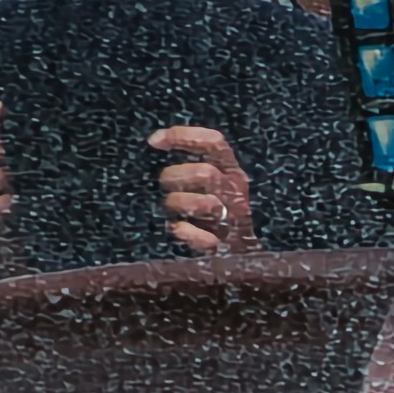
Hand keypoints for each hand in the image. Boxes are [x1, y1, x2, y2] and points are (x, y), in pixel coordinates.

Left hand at [149, 123, 252, 254]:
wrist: (239, 255)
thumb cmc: (213, 212)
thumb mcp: (210, 181)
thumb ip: (192, 162)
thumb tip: (155, 141)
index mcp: (231, 170)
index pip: (214, 142)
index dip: (183, 136)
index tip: (154, 141)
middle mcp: (234, 190)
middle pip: (206, 173)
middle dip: (175, 177)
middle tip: (164, 186)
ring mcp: (232, 219)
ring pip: (207, 204)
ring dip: (180, 203)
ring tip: (170, 209)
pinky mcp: (225, 246)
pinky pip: (205, 239)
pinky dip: (187, 232)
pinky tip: (176, 228)